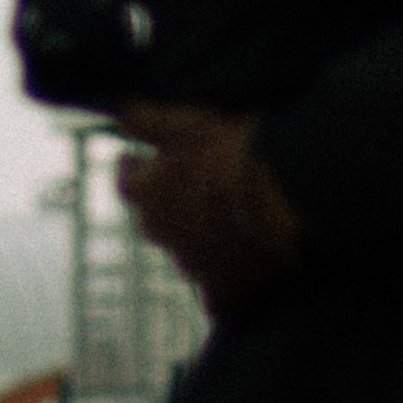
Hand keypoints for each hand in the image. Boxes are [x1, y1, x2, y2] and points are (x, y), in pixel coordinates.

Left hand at [116, 103, 301, 314]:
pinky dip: (220, 267)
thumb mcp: (186, 122)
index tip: (136, 155)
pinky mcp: (223, 289)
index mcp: (147, 194)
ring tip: (221, 210)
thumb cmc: (230, 153)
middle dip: (163, 199)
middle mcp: (162, 235)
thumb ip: (148, 120)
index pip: (126, 180)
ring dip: (194, 230)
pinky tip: (237, 254)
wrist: (281, 202)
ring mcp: (192, 265)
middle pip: (152, 216)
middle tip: (186, 179)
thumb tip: (121, 113)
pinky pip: (213, 283)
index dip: (133, 164)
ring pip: (183, 245)